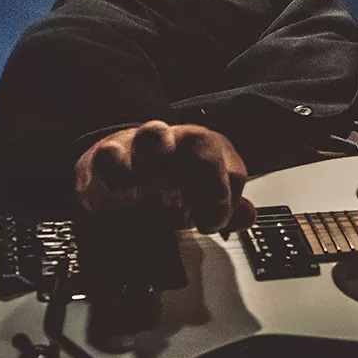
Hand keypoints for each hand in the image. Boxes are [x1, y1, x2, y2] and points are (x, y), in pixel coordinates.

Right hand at [74, 121, 255, 232]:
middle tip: (193, 204)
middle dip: (205, 174)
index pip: (234, 172)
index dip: (226, 202)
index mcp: (209, 154)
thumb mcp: (201, 204)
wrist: (119, 184)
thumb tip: (247, 216)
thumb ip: (228, 210)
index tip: (208, 223)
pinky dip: (119, 167)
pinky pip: (113, 153)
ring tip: (158, 178)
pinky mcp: (110, 155)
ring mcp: (143, 146)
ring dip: (160, 154)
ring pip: (156, 134)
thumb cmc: (166, 191)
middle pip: (203, 142)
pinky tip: (123, 185)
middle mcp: (179, 144)